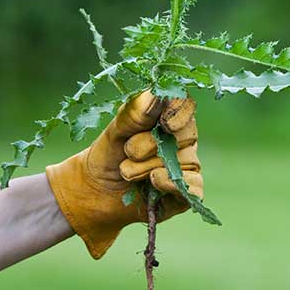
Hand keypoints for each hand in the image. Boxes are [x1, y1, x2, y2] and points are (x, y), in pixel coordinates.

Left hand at [46, 92, 202, 258]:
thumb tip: (156, 96)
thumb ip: (133, 114)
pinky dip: (171, 184)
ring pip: (185, 163)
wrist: (96, 192)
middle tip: (127, 152)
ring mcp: (187, 167)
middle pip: (185, 135)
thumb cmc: (107, 155)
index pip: (186, 106)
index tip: (164, 123)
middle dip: (151, 144)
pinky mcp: (186, 193)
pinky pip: (193, 188)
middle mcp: (183, 141)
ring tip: (126, 173)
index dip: (179, 113)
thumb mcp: (114, 132)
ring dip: (149, 168)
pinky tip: (153, 182)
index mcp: (168, 117)